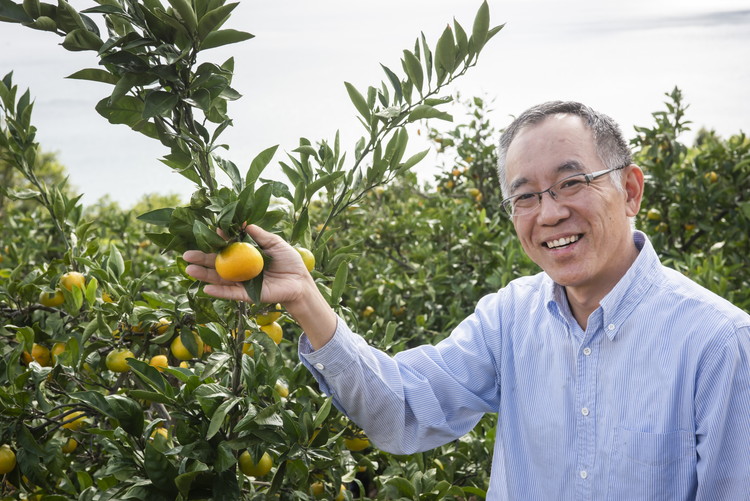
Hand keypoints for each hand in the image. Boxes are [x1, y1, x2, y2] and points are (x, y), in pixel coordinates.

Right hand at [183, 224, 336, 348]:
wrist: (301, 282)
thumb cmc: (289, 262)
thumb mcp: (275, 243)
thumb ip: (260, 235)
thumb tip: (244, 222)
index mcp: (246, 255)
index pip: (227, 248)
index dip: (218, 241)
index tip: (210, 233)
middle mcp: (241, 269)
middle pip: (217, 264)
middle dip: (201, 259)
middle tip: (186, 254)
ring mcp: (242, 283)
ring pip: (219, 279)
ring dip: (204, 275)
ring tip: (189, 269)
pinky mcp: (247, 296)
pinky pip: (230, 294)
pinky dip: (218, 292)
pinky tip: (205, 288)